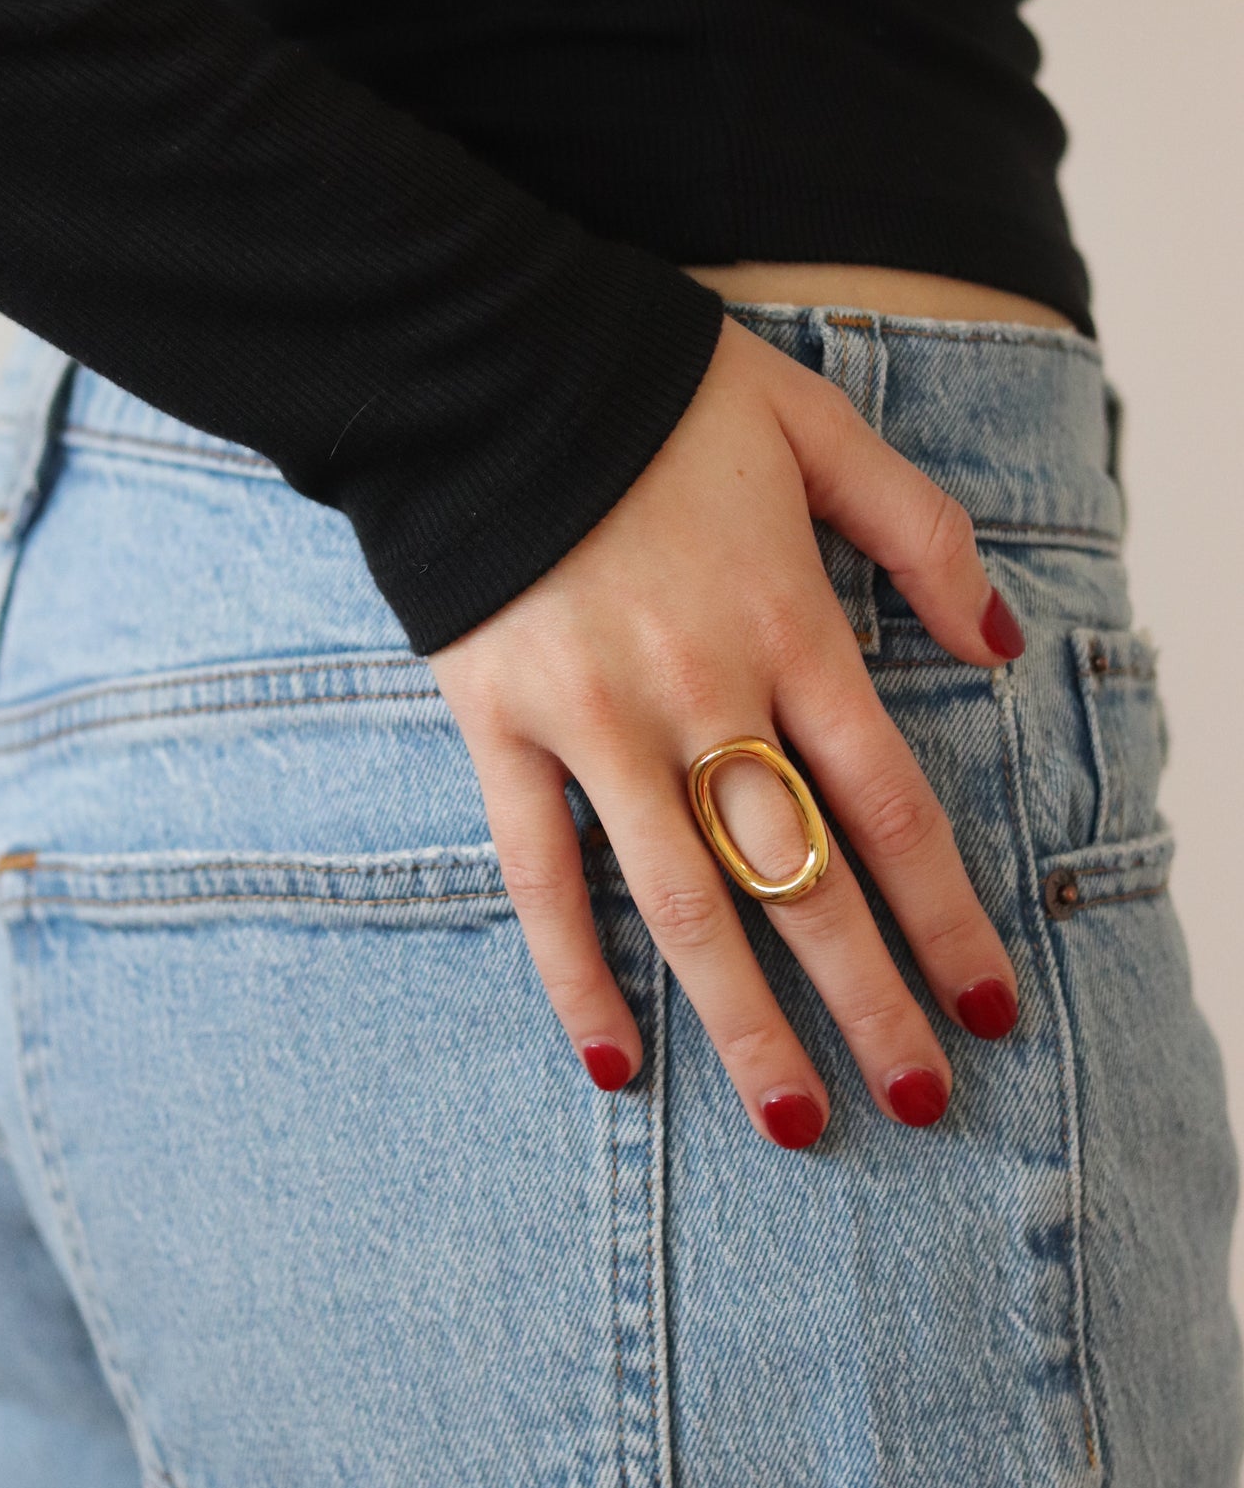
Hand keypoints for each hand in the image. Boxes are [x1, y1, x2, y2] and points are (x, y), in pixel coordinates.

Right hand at [428, 313, 1022, 1147]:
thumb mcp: (818, 427)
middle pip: (803, 876)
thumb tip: (998, 650)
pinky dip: (572, 966)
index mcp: (788, 623)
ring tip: (795, 1125)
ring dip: (744, 1023)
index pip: (890, 805)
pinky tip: (614, 1055)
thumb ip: (922, 533)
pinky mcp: (502, 728)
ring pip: (684, 899)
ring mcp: (595, 720)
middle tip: (921, 1104)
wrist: (489, 361)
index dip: (947, 916)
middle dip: (869, 1001)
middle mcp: (701, 691)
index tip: (990, 1007)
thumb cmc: (660, 392)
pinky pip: (539, 871)